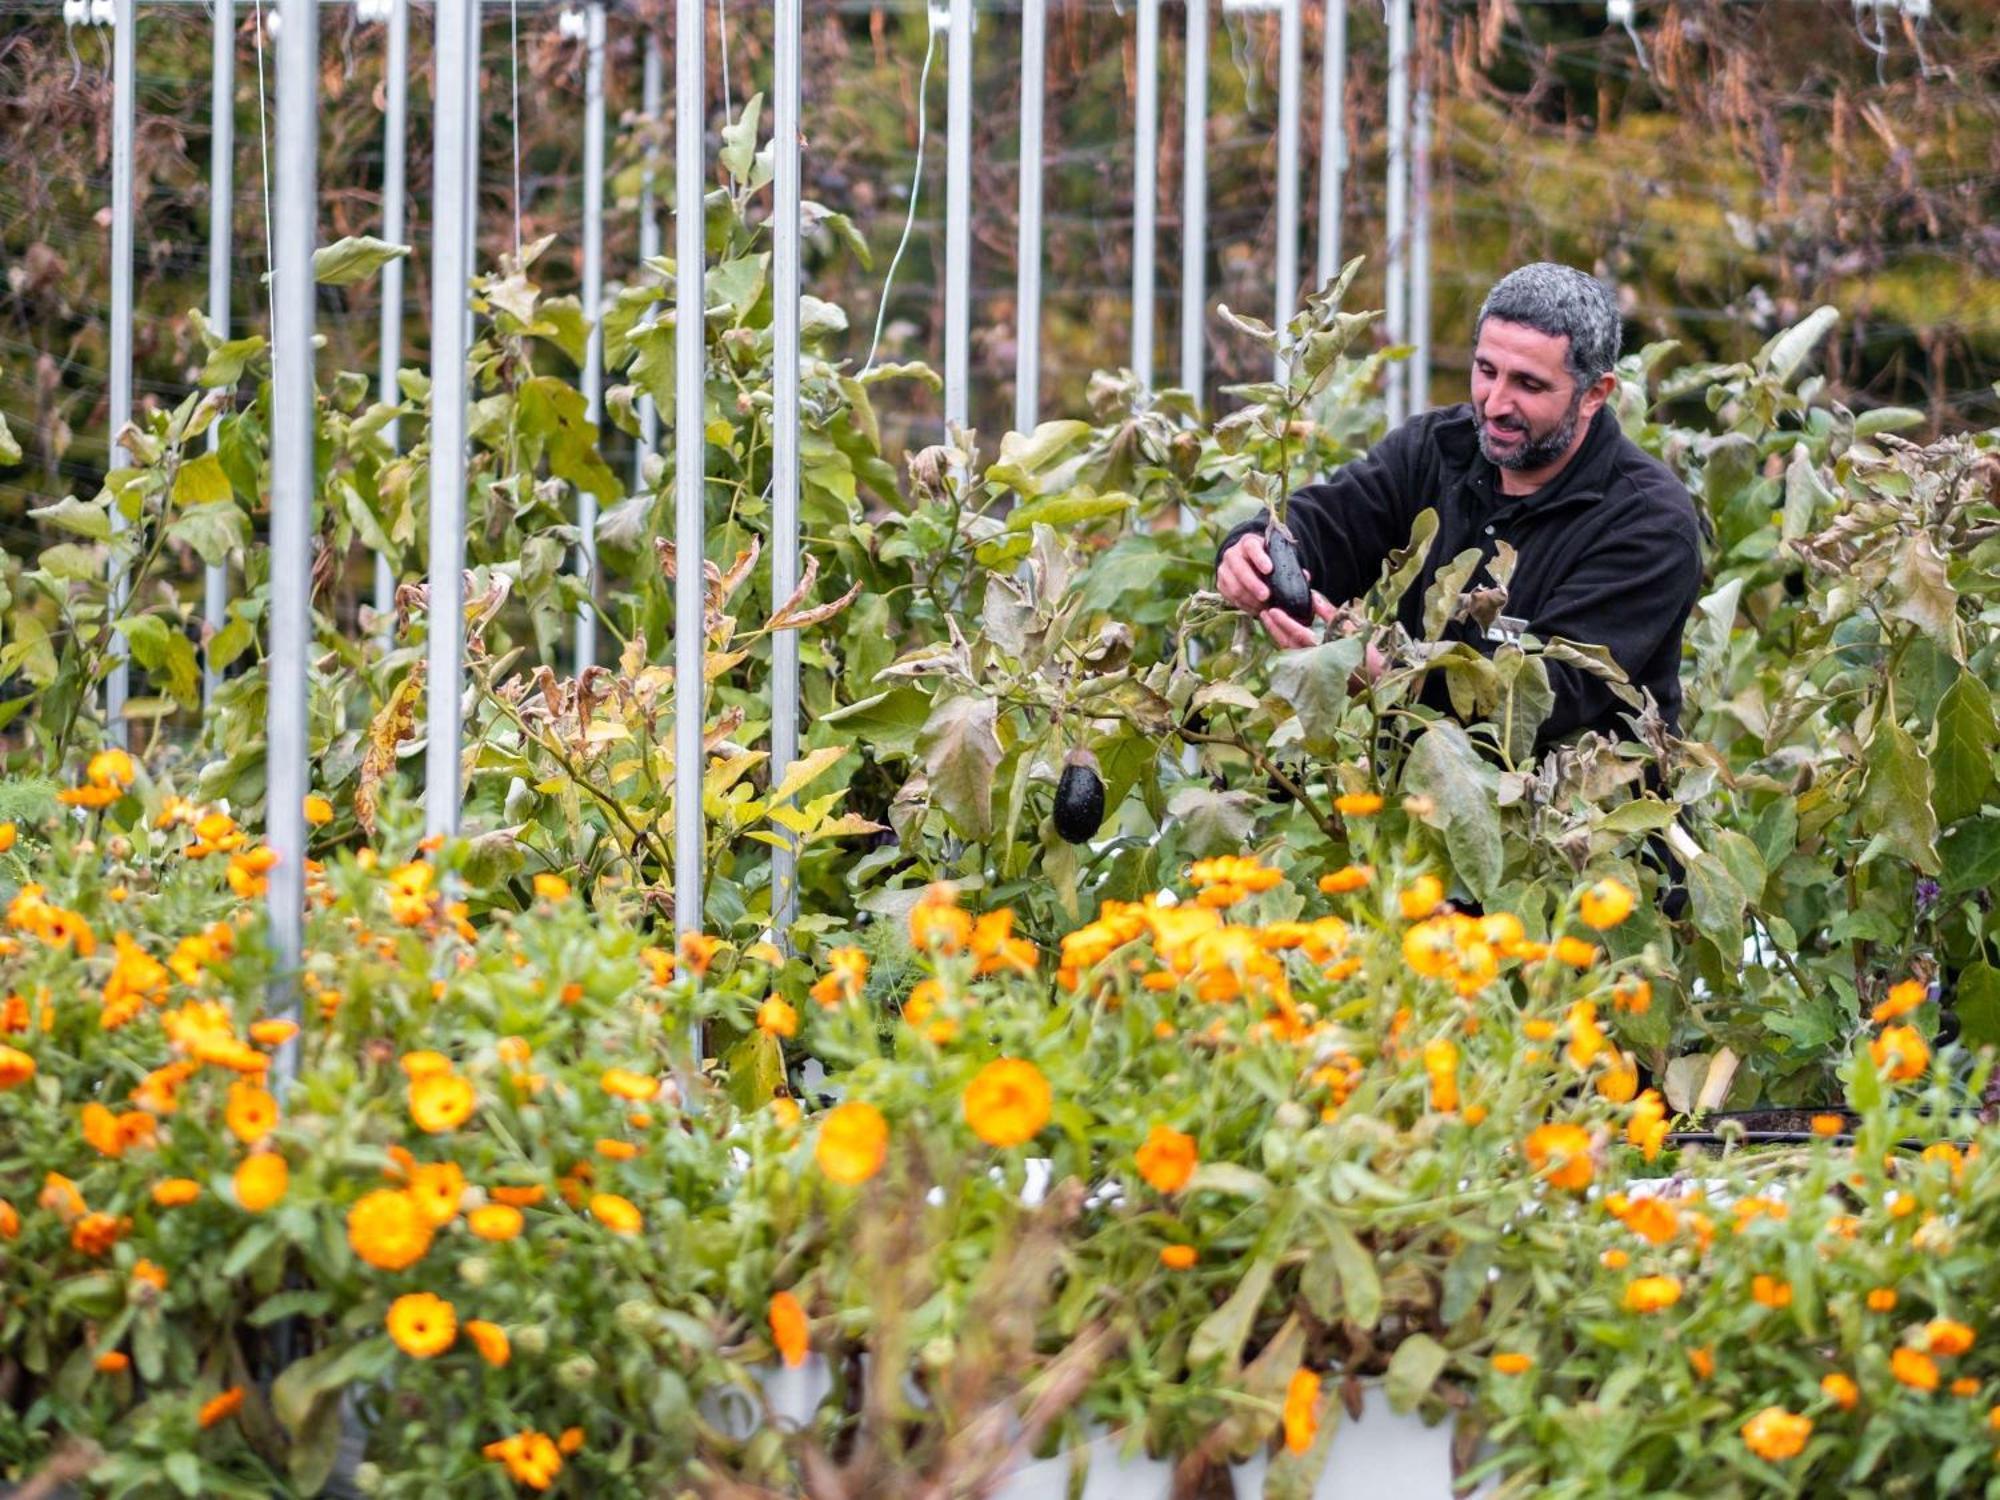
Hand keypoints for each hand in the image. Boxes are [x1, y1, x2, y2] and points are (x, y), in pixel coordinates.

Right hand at [1217, 533, 1335, 647]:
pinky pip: (1230, 597)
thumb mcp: (1276, 556)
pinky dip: (1243, 605)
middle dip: (1253, 584)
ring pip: (1233, 585)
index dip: (1260, 558)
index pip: (1252, 547)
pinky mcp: (1220, 583)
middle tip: (1267, 596)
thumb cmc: (1266, 559)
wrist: (1243, 560)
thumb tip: (1305, 576)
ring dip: (1249, 598)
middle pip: (1240, 569)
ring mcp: (1224, 569)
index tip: (1270, 570)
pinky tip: (1255, 609)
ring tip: (1263, 607)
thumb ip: (1289, 565)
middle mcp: (1232, 554)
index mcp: (1248, 543)